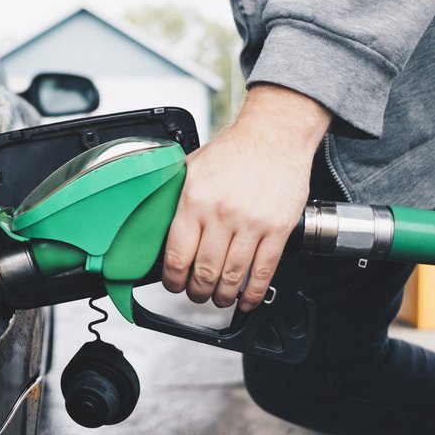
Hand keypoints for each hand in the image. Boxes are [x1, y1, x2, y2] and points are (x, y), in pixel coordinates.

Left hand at [161, 85, 330, 311]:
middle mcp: (221, 214)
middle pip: (204, 272)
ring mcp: (252, 224)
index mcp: (195, 200)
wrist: (274, 135)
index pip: (177, 255)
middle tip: (195, 293)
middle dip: (196, 291)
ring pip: (232, 277)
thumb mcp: (192, 167)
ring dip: (222, 296)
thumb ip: (175, 196)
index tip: (173, 283)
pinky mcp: (278, 229)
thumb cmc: (234, 150)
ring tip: (218, 297)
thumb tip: (156, 222)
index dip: (172, 279)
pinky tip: (246, 299)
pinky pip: (263, 271)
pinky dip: (253, 293)